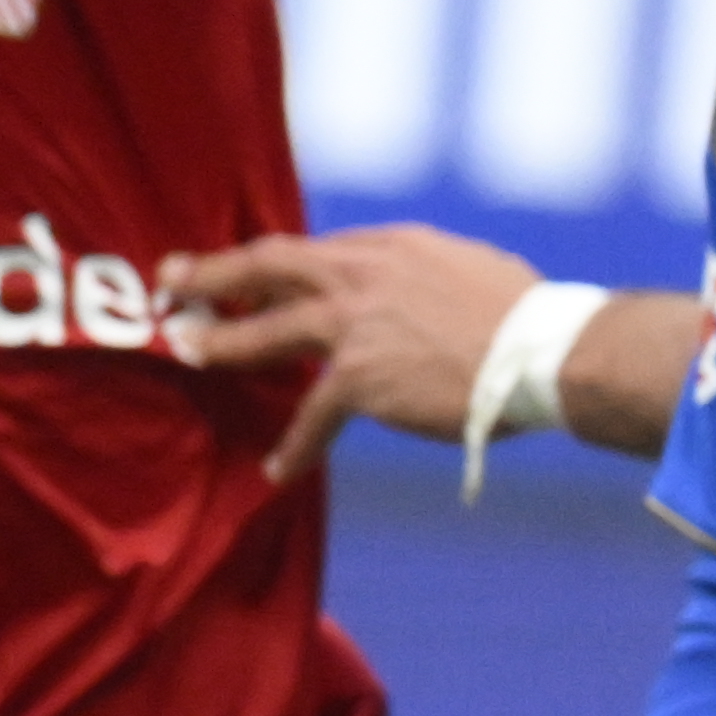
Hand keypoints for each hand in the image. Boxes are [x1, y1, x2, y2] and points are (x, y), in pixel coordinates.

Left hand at [165, 216, 547, 479]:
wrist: (542, 353)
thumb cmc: (528, 316)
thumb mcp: (470, 268)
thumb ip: (430, 275)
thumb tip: (429, 293)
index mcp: (392, 247)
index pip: (318, 251)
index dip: (280, 262)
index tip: (255, 270)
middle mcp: (361, 276)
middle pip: (269, 266)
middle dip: (214, 271)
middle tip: (173, 277)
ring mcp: (353, 325)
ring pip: (266, 331)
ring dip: (223, 342)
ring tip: (191, 351)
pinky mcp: (358, 378)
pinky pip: (312, 415)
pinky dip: (295, 445)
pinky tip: (278, 468)